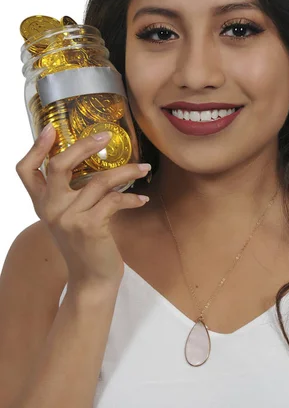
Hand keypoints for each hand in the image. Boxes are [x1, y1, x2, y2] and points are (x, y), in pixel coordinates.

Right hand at [15, 124, 150, 288]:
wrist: (92, 279)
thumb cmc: (85, 244)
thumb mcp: (69, 217)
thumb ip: (71, 193)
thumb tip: (92, 160)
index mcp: (43, 204)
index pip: (26, 170)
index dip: (35, 147)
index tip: (51, 128)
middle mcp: (50, 209)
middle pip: (59, 165)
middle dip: (84, 145)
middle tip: (106, 136)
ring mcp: (68, 218)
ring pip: (97, 181)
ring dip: (125, 171)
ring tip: (143, 167)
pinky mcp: (89, 227)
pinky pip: (113, 200)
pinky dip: (131, 197)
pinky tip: (142, 198)